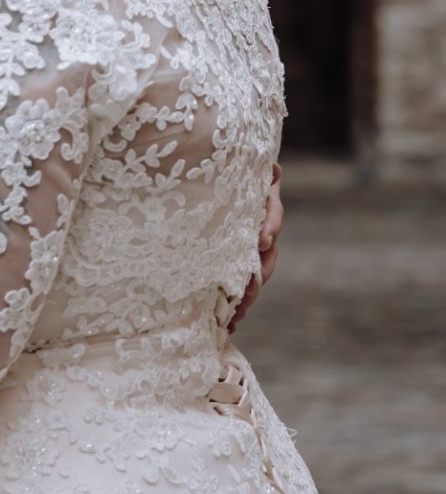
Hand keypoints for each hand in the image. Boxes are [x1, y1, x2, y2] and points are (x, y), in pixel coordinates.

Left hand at [230, 163, 282, 329]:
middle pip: (267, 258)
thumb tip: (274, 168)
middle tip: (250, 289)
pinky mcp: (236, 268)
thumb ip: (258, 171)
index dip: (270, 227)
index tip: (262, 240)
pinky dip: (235, 307)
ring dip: (247, 297)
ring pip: (255, 278)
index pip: (272, 216)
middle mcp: (261, 233)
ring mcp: (250, 254)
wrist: (218, 191)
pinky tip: (227, 325)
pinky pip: (240, 289)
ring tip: (236, 315)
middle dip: (257, 276)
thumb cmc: (231, 175)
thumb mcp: (241, 169)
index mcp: (263, 207)